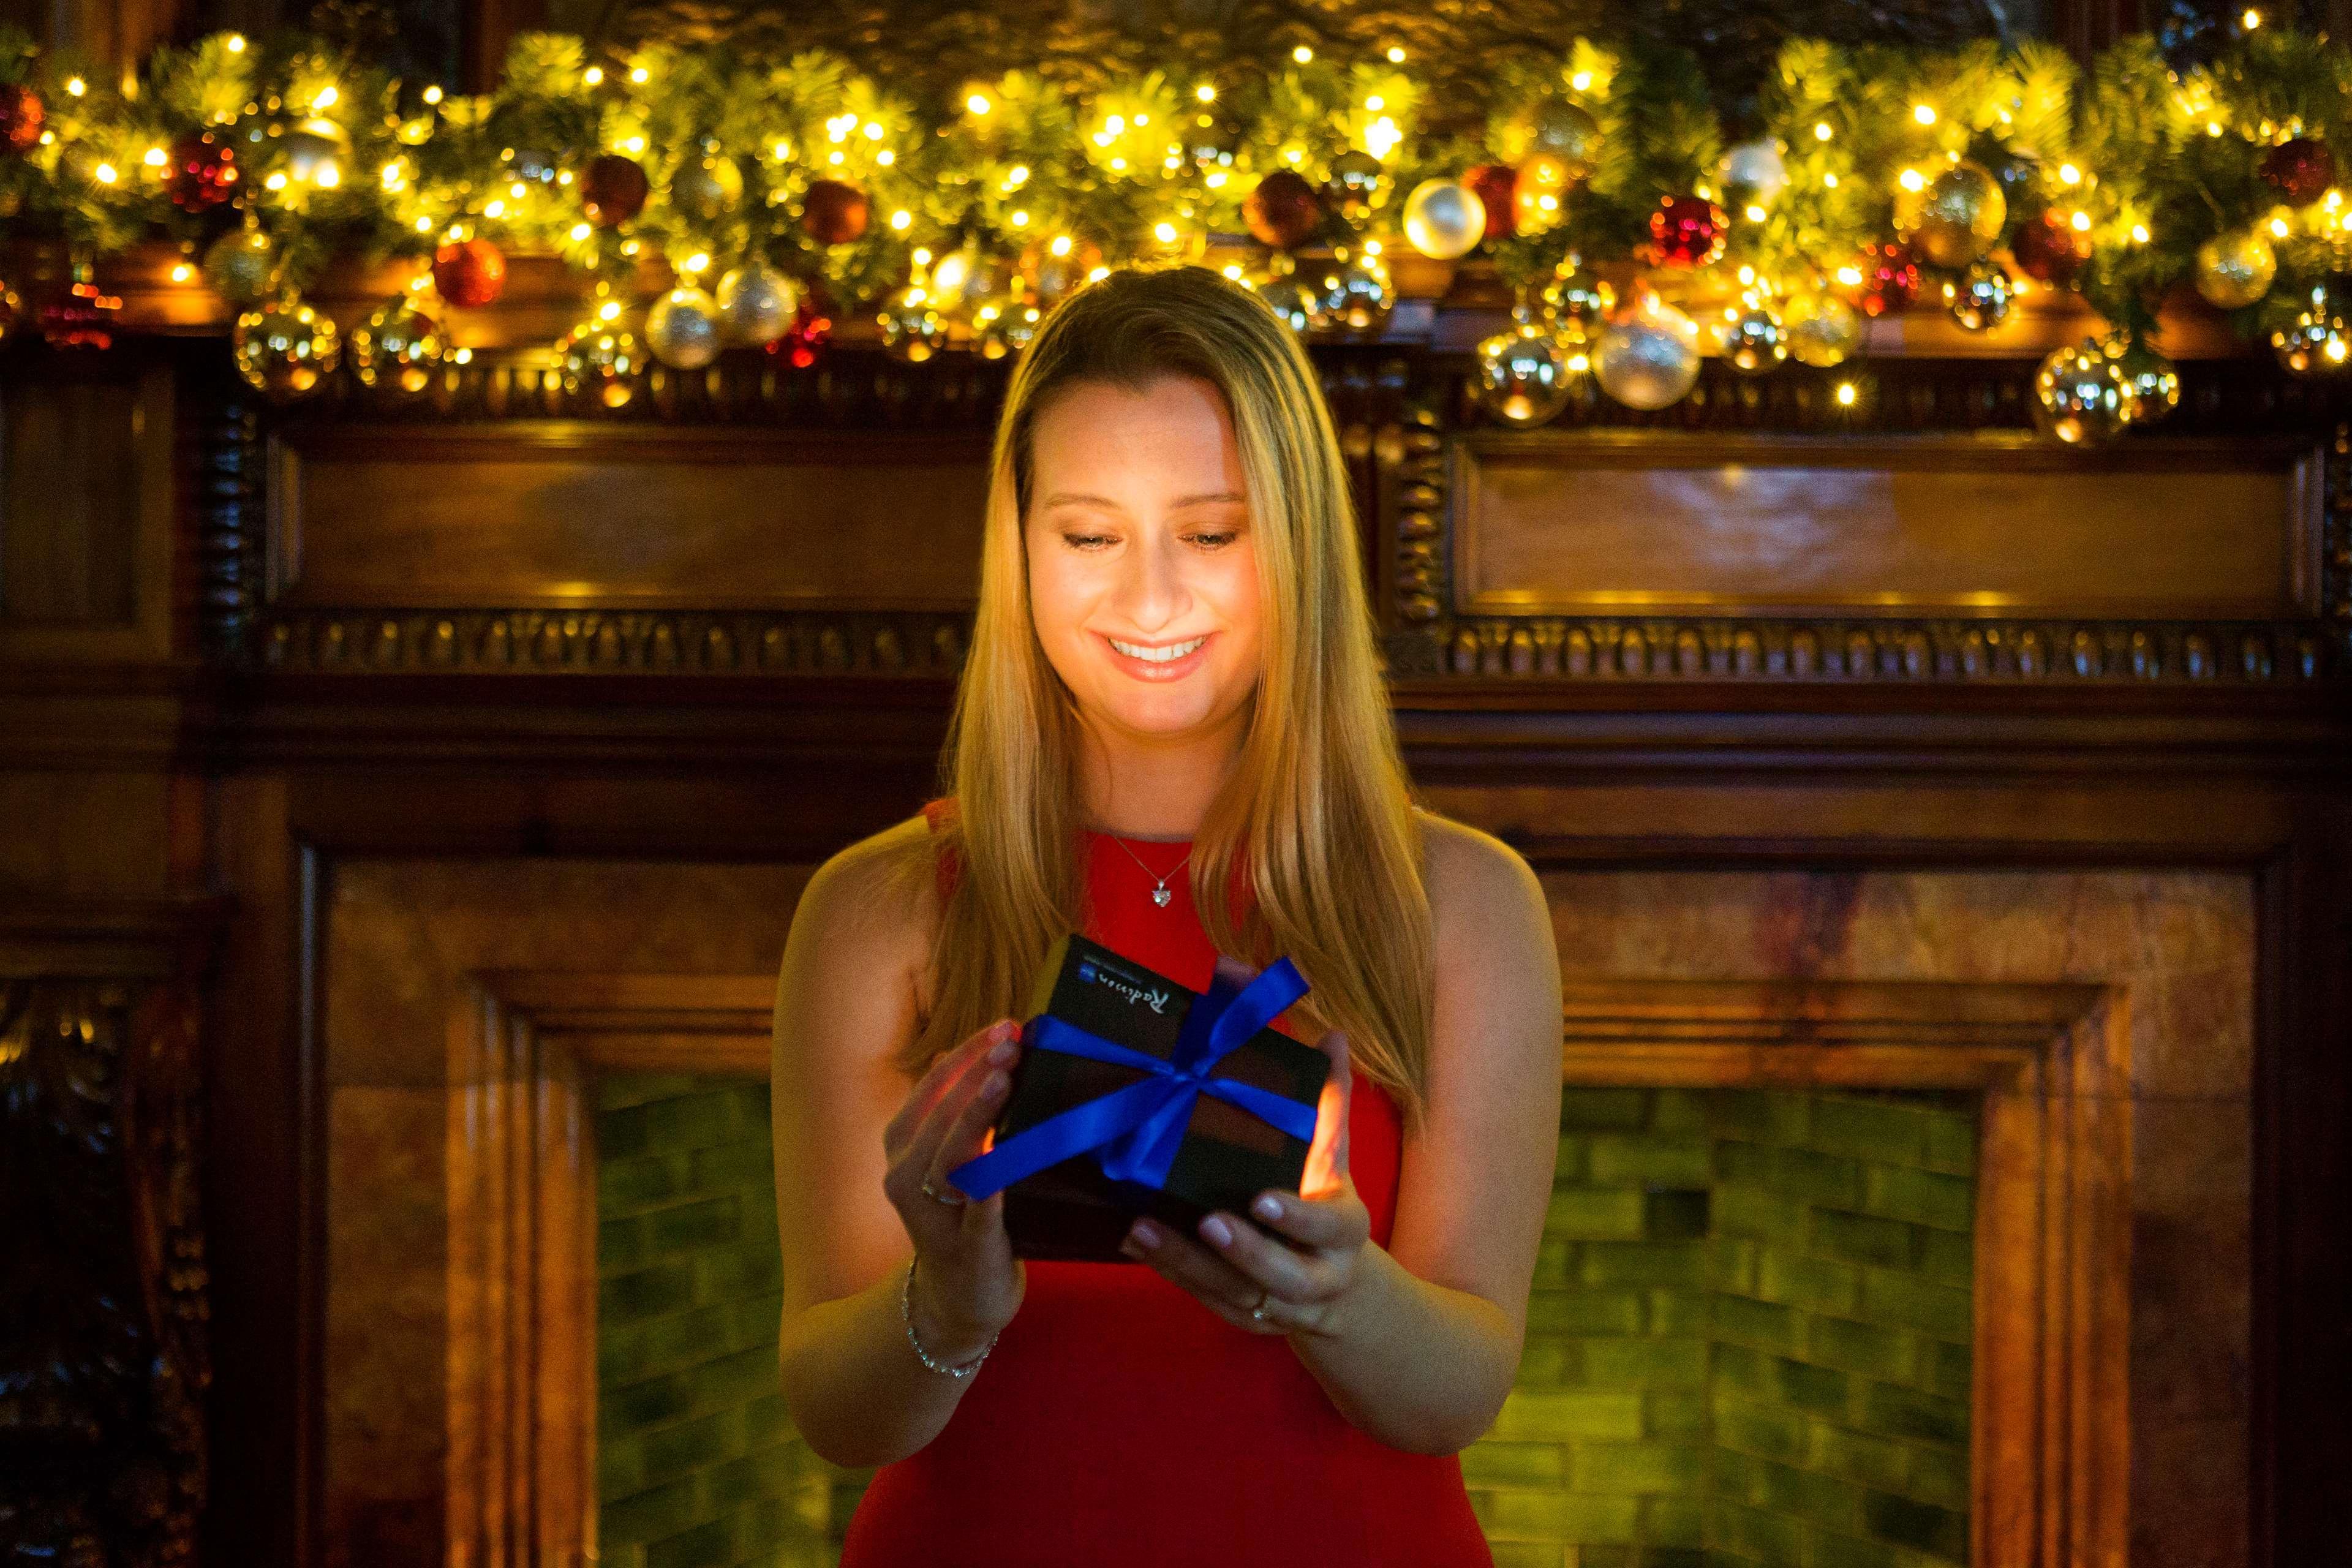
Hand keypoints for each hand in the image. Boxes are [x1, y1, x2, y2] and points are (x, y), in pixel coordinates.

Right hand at [882, 1015, 1028, 1356]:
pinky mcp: (964, 1246)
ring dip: (978, 1115)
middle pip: (941, 1115)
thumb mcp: (950, 1159)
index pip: (933, 1087)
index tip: (1005, 1026)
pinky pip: (977, 1209)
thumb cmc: (963, 1214)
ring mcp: (930, 1213)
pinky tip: (1005, 1161)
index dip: (968, 1053)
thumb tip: (983, 1051)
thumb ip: (960, 1113)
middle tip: (1012, 1040)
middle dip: (977, 1073)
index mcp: (902, 1146)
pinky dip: (989, 1187)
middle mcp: (904, 1175)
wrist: (959, 1298)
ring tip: (1005, 1078)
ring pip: (952, 1155)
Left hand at [1117, 955, 1370, 1337]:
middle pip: (1282, 1274)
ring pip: (1233, 1292)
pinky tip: (1136, 1242)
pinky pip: (1204, 1297)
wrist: (1337, 1286)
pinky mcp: (1240, 1315)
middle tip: (1206, 1221)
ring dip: (1187, 1261)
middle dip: (1245, 1252)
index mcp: (1344, 1233)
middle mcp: (1316, 1276)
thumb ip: (1328, 1102)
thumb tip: (1331, 1036)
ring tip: (1142, 1227)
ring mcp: (1276, 1303)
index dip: (1296, 1217)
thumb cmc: (1325, 1202)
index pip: (1326, 1226)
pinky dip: (1170, 1271)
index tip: (1260, 1198)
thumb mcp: (1333, 1158)